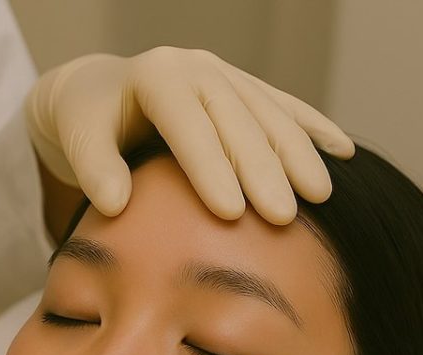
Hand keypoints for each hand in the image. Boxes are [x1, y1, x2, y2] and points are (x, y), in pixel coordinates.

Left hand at [25, 47, 354, 224]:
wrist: (100, 95)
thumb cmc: (88, 124)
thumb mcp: (79, 139)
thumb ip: (94, 169)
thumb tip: (114, 203)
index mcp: (157, 76)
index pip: (188, 124)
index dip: (211, 167)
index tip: (230, 213)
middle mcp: (197, 68)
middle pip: (237, 120)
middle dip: (263, 169)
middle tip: (283, 217)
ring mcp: (225, 76)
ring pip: (269, 113)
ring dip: (297, 154)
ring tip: (319, 195)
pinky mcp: (242, 89)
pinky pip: (284, 107)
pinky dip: (313, 129)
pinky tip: (343, 151)